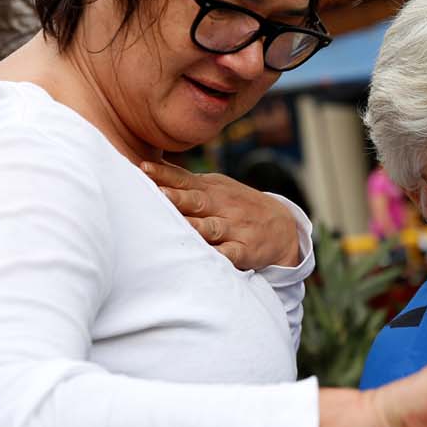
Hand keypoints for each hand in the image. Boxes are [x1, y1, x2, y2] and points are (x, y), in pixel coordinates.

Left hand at [141, 161, 300, 269]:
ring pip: (211, 228)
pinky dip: (219, 256)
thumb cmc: (237, 206)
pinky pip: (229, 254)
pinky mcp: (244, 250)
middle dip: (177, 198)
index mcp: (212, 189)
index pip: (185, 180)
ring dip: (195, 227)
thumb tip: (148, 168)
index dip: (165, 175)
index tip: (143, 168)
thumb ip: (186, 181)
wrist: (283, 226)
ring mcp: (234, 228)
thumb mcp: (217, 188)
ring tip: (178, 225)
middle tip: (158, 193)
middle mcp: (223, 206)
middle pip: (196, 202)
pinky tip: (205, 258)